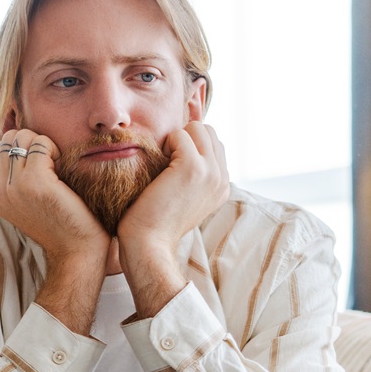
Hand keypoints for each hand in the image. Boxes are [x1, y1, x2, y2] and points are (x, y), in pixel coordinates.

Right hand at [0, 128, 108, 262]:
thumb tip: (22, 142)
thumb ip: (20, 177)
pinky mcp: (34, 182)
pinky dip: (56, 149)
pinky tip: (65, 169)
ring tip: (57, 166)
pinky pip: (41, 144)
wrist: (78, 251)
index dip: (23, 148)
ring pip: (22, 137)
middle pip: (8, 139)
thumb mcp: (32, 200)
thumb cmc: (63, 224)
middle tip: (51, 163)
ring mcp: (14, 187)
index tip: (43, 166)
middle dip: (32, 142)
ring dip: (43, 144)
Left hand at [117, 122, 228, 252]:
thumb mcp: (180, 193)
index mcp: (222, 186)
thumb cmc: (153, 220)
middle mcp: (222, 179)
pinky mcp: (194, 167)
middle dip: (185, 139)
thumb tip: (186, 136)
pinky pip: (180, 134)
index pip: (215, 144)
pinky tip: (159, 169)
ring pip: (198, 128)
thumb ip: (190, 169)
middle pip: (209, 132)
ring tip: (163, 166)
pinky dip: (165, 144)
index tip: (171, 163)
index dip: (190, 145)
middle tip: (166, 164)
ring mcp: (212, 172)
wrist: (147, 243)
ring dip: (175, 140)